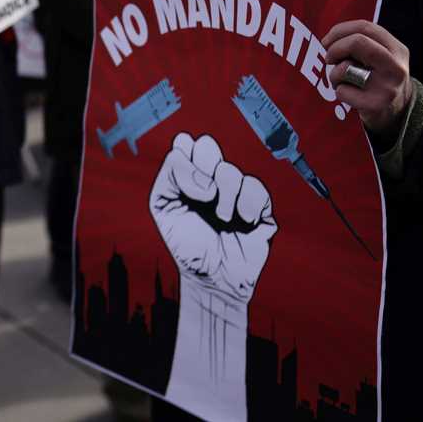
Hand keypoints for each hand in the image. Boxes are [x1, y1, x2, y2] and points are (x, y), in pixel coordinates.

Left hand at [150, 132, 275, 305]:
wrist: (213, 277)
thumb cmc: (186, 243)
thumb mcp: (163, 206)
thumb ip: (172, 175)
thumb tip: (204, 174)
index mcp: (187, 176)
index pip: (186, 144)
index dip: (185, 155)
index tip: (183, 180)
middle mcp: (210, 178)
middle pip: (207, 146)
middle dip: (203, 167)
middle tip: (203, 195)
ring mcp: (235, 190)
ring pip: (230, 171)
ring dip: (224, 196)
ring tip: (221, 219)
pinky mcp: (259, 204)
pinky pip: (255, 188)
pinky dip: (247, 205)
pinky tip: (241, 222)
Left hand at [321, 19, 412, 133]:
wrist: (397, 113)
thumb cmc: (379, 79)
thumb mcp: (382, 57)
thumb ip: (362, 44)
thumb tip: (328, 41)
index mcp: (398, 50)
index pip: (365, 27)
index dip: (340, 30)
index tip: (327, 40)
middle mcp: (395, 66)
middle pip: (357, 42)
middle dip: (335, 48)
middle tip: (329, 58)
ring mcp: (387, 87)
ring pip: (345, 68)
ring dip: (334, 74)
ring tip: (343, 81)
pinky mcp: (375, 105)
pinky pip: (342, 91)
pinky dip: (339, 92)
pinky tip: (351, 96)